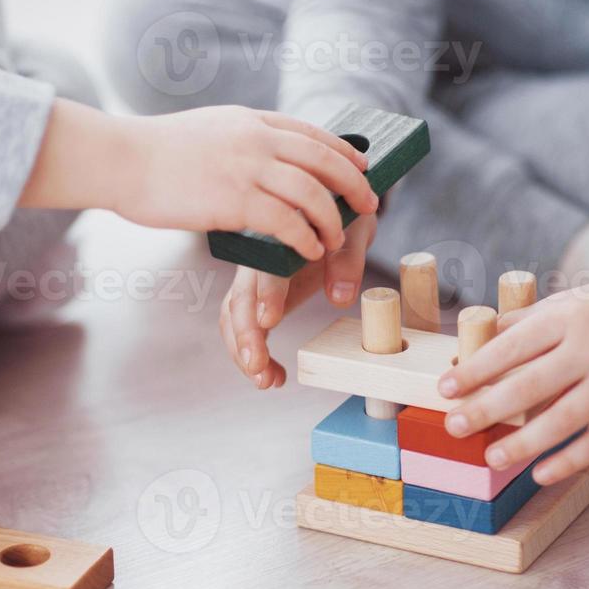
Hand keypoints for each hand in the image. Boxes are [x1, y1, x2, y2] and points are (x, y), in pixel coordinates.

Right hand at [116, 106, 376, 260]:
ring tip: (336, 240)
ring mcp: (247, 167)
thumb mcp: (205, 131)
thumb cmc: (153, 153)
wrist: (121, 159)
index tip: (361, 165)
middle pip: (324, 159)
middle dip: (354, 183)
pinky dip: (306, 238)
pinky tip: (309, 251)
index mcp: (249, 120)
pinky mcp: (235, 200)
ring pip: (313, 192)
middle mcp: (255, 138)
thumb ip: (236, 140)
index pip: (311, 132)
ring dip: (331, 219)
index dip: (343, 150)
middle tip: (368, 204)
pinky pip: (288, 221)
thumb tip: (255, 157)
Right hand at [220, 212, 376, 387]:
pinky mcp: (259, 298)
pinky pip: (245, 327)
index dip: (267, 294)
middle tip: (258, 368)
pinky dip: (252, 354)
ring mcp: (254, 280)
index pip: (268, 268)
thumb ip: (347, 261)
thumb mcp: (355, 229)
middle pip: (240, 298)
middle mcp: (258, 260)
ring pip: (233, 317)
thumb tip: (340, 297)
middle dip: (245, 335)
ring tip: (265, 382)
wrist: (336, 206)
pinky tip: (273, 376)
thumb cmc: (344, 215)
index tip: (269, 320)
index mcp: (281, 238)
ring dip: (243, 351)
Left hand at [435, 242, 588, 484]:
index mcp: (568, 319)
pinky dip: (569, 460)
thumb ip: (521, 323)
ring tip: (491, 458)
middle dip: (488, 408)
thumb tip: (470, 345)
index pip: (512, 346)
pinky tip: (539, 474)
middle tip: (454, 427)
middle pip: (532, 384)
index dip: (476, 369)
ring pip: (565, 419)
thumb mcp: (566, 302)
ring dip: (524, 443)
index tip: (445, 388)